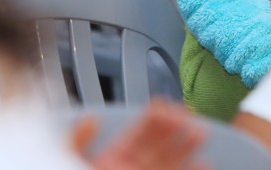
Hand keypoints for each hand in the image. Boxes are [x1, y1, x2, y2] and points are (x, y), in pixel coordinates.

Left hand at [71, 100, 208, 169]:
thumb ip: (75, 143)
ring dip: (185, 150)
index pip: (137, 135)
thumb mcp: (66, 162)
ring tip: (201, 133)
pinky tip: (203, 164)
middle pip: (158, 147)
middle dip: (174, 130)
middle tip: (189, 115)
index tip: (166, 106)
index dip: (153, 120)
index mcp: (111, 162)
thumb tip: (88, 121)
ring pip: (168, 164)